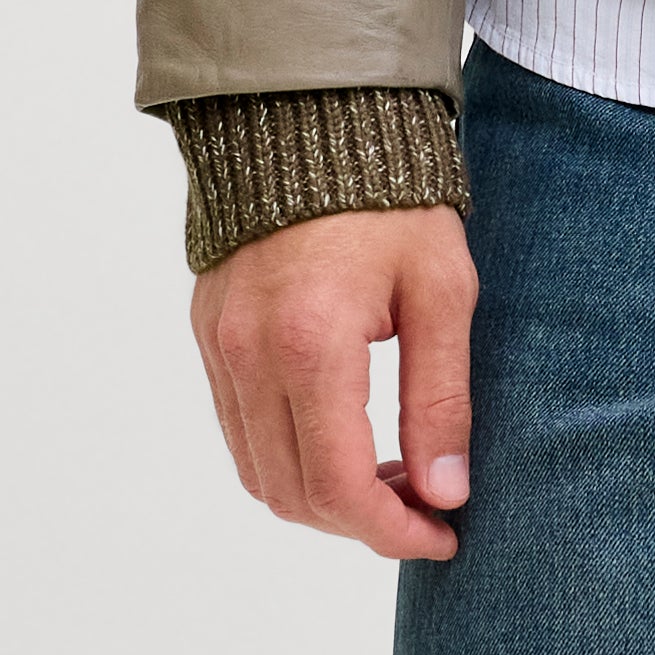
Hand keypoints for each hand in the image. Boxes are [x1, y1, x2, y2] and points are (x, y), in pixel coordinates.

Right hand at [192, 205, 476, 566]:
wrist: (313, 119)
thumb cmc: (391, 200)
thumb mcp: (442, 293)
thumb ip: (441, 399)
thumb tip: (445, 493)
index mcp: (312, 344)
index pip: (340, 487)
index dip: (393, 532)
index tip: (443, 535)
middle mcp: (249, 354)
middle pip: (292, 494)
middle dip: (362, 523)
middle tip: (426, 509)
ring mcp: (219, 346)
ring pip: (258, 472)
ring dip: (322, 497)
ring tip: (391, 477)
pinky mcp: (208, 334)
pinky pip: (238, 429)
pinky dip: (288, 458)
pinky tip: (344, 439)